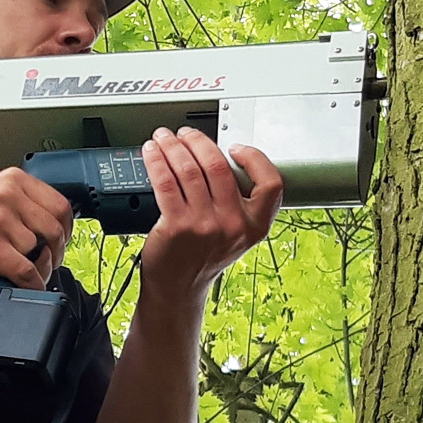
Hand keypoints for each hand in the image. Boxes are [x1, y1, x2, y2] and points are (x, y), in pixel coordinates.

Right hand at [0, 168, 73, 289]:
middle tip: (47, 262)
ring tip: (26, 271)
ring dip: (39, 268)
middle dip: (56, 252)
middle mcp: (7, 196)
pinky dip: (32, 284)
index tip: (62, 241)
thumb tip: (57, 229)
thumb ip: (23, 205)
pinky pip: (25, 271)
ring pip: (39, 251)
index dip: (67, 229)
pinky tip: (27, 285)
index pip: (60, 204)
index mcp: (13, 180)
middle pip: (55, 229)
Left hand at [139, 127, 282, 304]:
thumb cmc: (203, 257)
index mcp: (255, 225)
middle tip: (185, 134)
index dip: (254, 159)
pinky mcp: (177, 226)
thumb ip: (236, 202)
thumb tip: (216, 158)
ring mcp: (205, 226)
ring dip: (172, 147)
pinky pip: (166, 182)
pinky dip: (156, 161)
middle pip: (219, 166)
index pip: (270, 183)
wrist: (178, 288)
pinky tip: (151, 154)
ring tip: (163, 139)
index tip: (236, 148)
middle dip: (197, 141)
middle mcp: (233, 225)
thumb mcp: (234, 233)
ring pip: (189, 169)